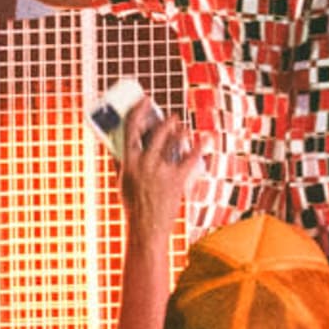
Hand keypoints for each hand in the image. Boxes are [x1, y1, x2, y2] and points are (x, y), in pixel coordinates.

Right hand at [116, 97, 204, 226]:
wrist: (146, 228)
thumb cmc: (134, 204)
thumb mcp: (123, 181)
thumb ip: (124, 160)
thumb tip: (123, 140)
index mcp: (128, 161)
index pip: (131, 127)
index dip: (138, 110)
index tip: (145, 100)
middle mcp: (144, 163)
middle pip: (157, 131)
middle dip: (167, 121)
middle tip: (172, 117)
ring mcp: (161, 171)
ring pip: (175, 141)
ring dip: (181, 132)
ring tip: (183, 129)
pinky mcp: (177, 179)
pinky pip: (192, 157)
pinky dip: (199, 147)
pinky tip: (205, 140)